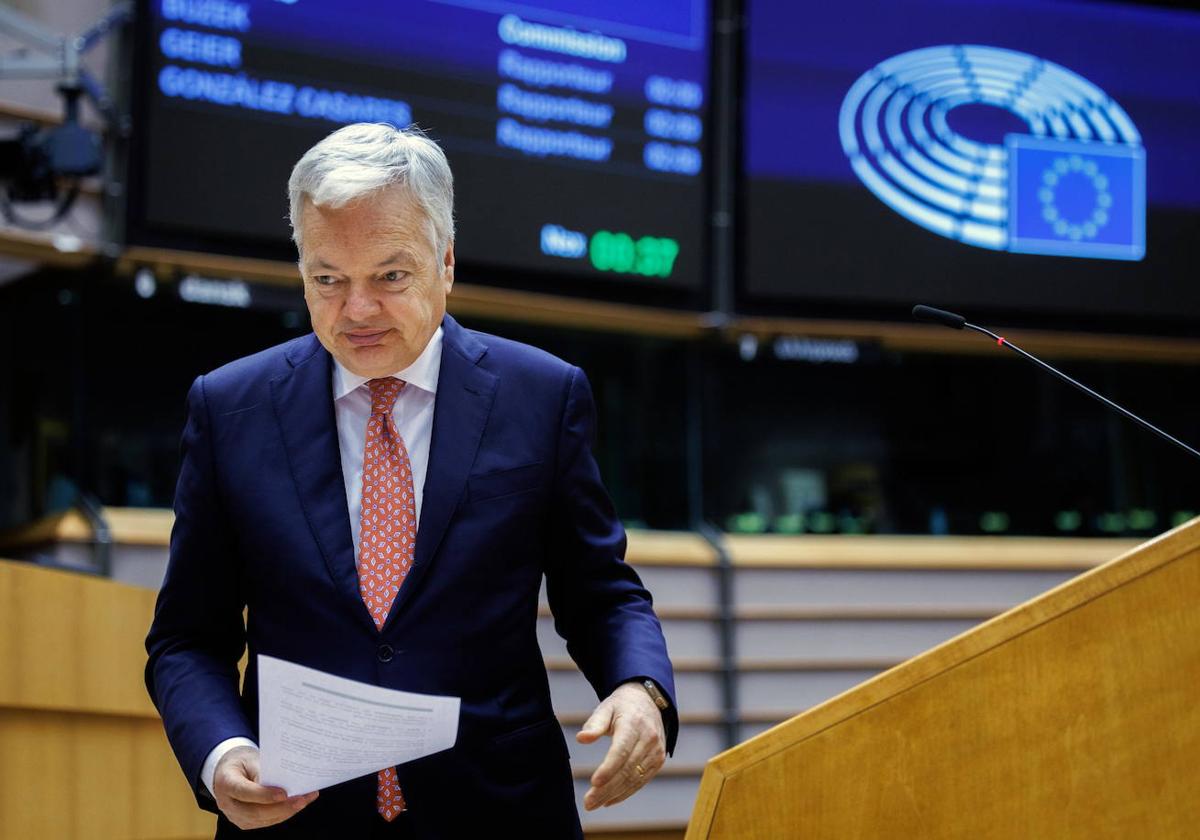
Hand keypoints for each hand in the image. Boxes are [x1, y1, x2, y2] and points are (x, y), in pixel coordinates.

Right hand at [212, 745, 318, 829]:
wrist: (228, 771)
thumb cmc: (243, 762)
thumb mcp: (251, 758)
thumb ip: (265, 771)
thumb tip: (287, 782)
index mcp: (225, 783)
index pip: (243, 792)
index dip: (263, 795)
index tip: (283, 794)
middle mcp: (227, 803)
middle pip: (254, 811)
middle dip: (281, 808)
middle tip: (302, 800)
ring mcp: (236, 816)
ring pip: (262, 819)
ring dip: (287, 811)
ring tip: (306, 800)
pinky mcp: (246, 821)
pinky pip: (266, 820)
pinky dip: (284, 813)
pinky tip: (299, 804)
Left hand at [576, 682, 665, 810]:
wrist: (648, 702)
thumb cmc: (621, 707)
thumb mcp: (606, 708)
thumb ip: (594, 724)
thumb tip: (581, 739)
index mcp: (634, 724)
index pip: (621, 750)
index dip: (608, 768)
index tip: (593, 782)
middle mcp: (649, 739)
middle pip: (627, 769)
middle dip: (607, 789)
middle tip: (588, 803)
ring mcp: (656, 752)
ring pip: (634, 779)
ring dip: (614, 794)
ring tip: (594, 804)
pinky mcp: (658, 761)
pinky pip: (641, 781)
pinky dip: (625, 793)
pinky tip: (609, 800)